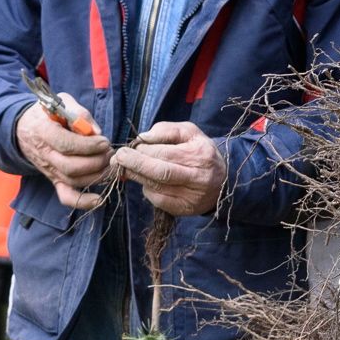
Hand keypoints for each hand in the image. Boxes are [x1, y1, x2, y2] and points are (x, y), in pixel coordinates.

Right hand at [16, 96, 110, 208]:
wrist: (24, 129)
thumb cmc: (47, 113)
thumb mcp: (61, 102)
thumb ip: (79, 113)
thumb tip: (96, 132)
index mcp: (43, 131)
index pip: (66, 144)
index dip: (89, 145)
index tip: (104, 141)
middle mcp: (44, 154)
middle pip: (70, 166)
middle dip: (96, 161)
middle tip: (109, 152)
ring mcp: (49, 170)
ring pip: (73, 180)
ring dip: (96, 175)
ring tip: (109, 163)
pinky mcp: (54, 179)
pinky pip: (66, 196)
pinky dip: (82, 202)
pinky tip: (98, 199)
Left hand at [111, 122, 225, 215]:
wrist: (222, 181)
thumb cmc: (199, 151)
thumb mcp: (190, 132)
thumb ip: (166, 130)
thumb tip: (143, 137)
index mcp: (199, 155)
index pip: (164, 153)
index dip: (142, 151)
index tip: (128, 147)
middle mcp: (198, 177)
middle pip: (160, 173)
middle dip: (134, 164)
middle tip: (118, 158)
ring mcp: (191, 196)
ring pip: (156, 187)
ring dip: (136, 176)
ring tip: (124, 168)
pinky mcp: (184, 209)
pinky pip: (158, 200)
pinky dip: (147, 190)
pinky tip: (145, 181)